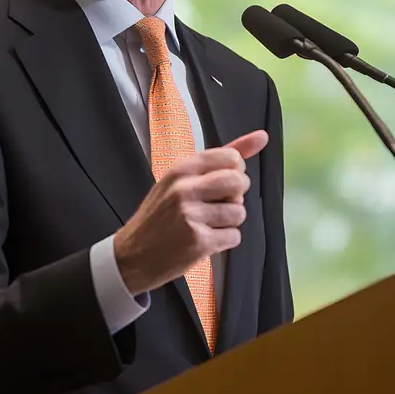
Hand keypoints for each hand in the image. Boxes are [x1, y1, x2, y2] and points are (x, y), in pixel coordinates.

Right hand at [113, 130, 267, 296]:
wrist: (132, 256)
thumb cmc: (159, 216)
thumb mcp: (178, 180)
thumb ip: (220, 158)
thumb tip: (262, 137)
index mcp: (180, 170)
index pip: (231, 157)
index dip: (234, 172)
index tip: (220, 183)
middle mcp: (184, 189)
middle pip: (239, 182)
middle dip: (236, 196)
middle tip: (217, 205)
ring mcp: (191, 216)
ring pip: (239, 212)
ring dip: (230, 222)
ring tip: (207, 225)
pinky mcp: (198, 242)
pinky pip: (234, 236)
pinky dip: (225, 241)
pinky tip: (205, 240)